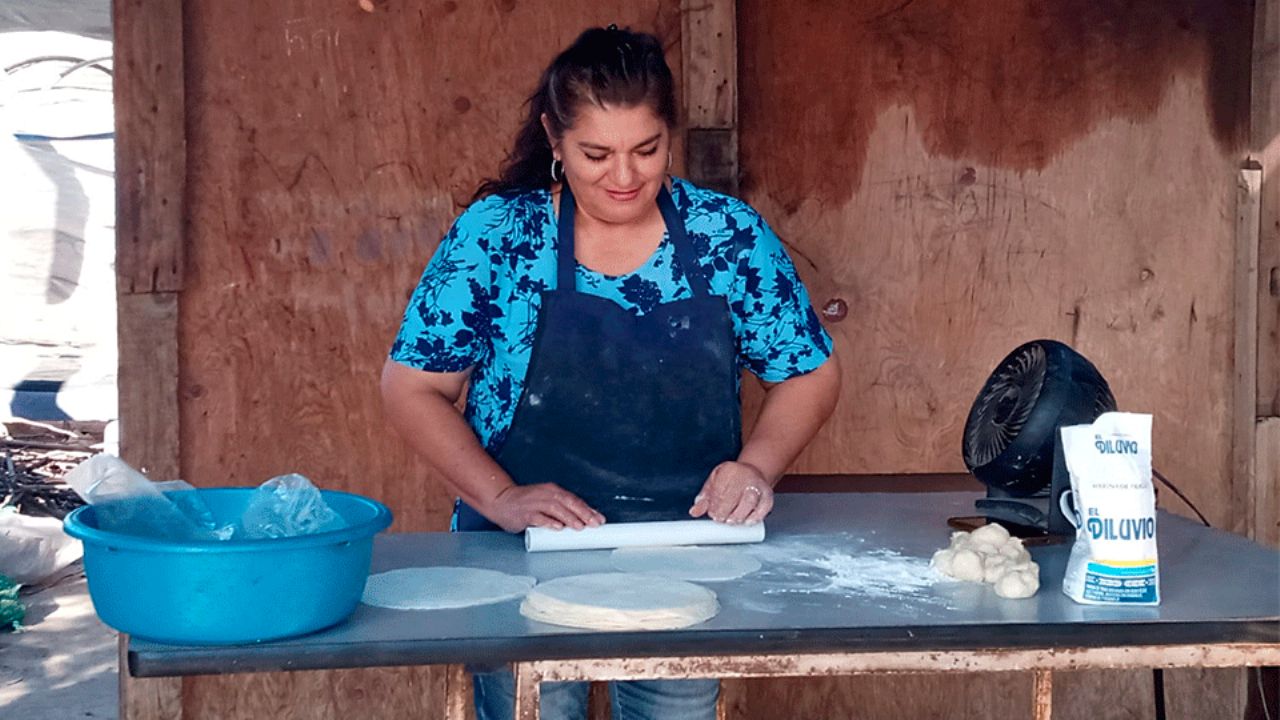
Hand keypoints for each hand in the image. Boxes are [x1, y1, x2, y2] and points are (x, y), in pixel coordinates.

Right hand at [482, 484, 604, 532]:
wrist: (501, 501)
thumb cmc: (526, 504)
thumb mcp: (546, 503)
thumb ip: (562, 511)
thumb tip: (582, 523)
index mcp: (552, 490)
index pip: (574, 499)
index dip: (588, 509)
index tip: (600, 519)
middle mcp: (545, 494)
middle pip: (567, 502)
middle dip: (582, 513)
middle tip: (594, 524)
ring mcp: (534, 502)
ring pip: (555, 509)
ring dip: (568, 518)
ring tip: (579, 527)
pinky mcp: (524, 513)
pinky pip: (538, 517)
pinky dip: (548, 522)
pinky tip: (557, 527)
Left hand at [688, 461, 773, 524]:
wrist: (753, 471)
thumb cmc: (731, 479)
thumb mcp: (714, 482)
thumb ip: (704, 497)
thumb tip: (694, 512)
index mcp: (730, 470)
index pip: (720, 489)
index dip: (714, 505)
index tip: (712, 513)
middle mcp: (746, 476)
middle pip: (734, 496)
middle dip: (724, 511)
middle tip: (720, 519)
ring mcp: (758, 485)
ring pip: (749, 502)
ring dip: (738, 515)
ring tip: (731, 521)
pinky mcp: (768, 495)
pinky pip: (764, 508)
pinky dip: (755, 517)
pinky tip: (747, 522)